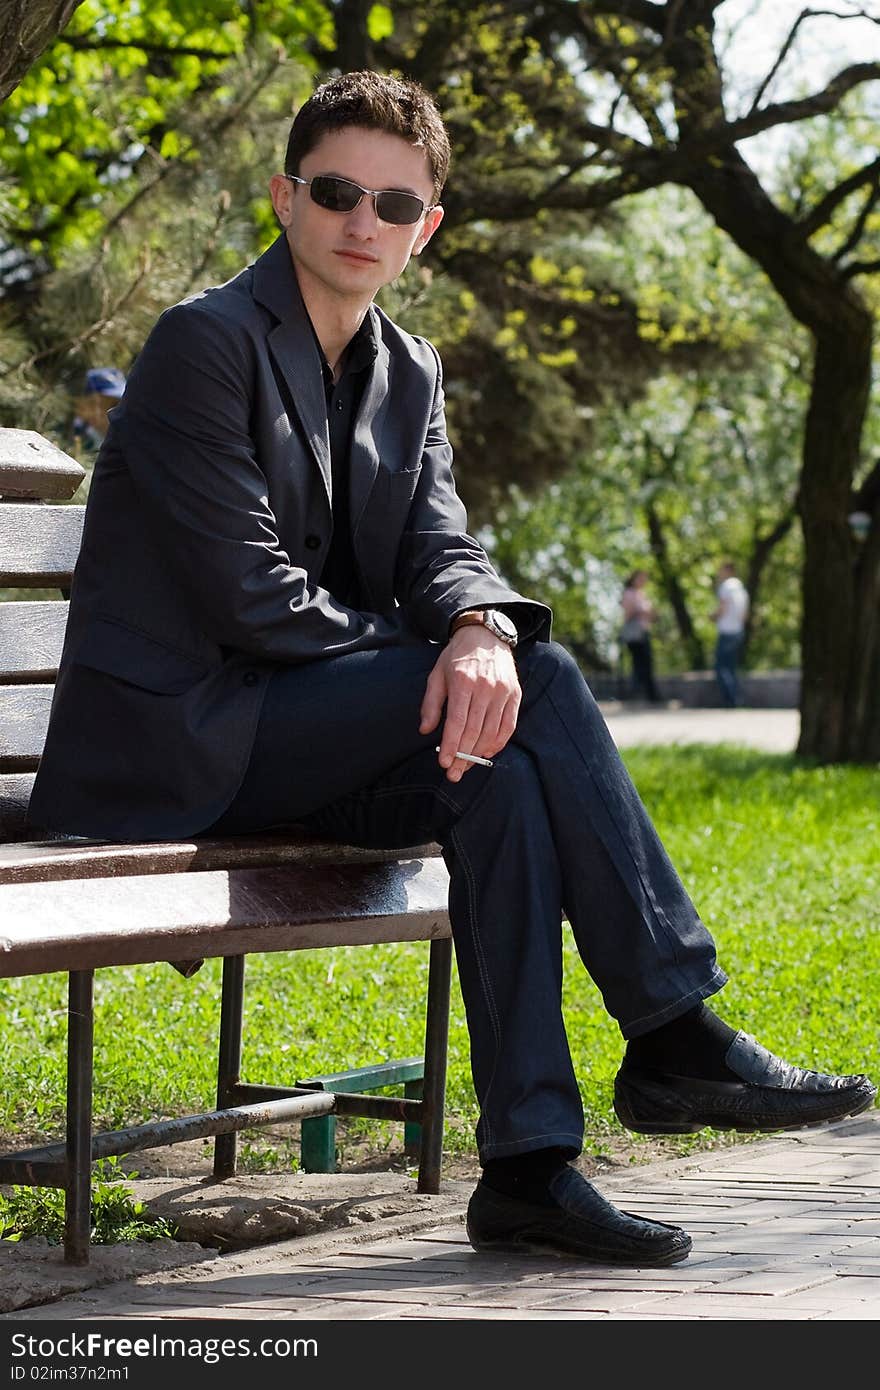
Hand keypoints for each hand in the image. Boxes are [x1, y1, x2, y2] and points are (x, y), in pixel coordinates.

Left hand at [419, 624, 520, 780]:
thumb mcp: (437, 675)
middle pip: (474, 731)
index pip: (457, 722)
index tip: (444, 763)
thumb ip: (431, 704)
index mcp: (463, 682)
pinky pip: (508, 725)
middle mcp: (485, 688)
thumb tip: (425, 730)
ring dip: (478, 753)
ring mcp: (502, 692)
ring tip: (467, 766)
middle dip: (462, 756)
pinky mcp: (514, 694)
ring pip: (491, 731)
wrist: (486, 635)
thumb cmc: (457, 657)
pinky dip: (498, 743)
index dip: (450, 745)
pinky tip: (486, 753)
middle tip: (453, 773)